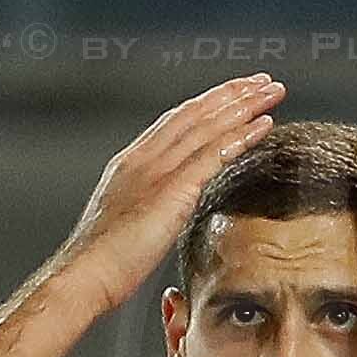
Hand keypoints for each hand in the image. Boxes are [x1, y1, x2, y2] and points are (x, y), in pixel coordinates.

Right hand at [54, 72, 281, 307]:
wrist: (85, 274)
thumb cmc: (100, 264)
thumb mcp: (124, 223)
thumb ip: (146, 207)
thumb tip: (162, 212)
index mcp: (130, 164)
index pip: (176, 121)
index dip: (208, 103)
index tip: (233, 92)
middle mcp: (143, 158)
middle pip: (195, 113)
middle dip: (231, 93)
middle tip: (262, 81)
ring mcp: (157, 171)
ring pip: (208, 126)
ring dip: (244, 105)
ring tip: (272, 91)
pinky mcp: (172, 189)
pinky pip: (214, 154)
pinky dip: (241, 136)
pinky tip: (264, 124)